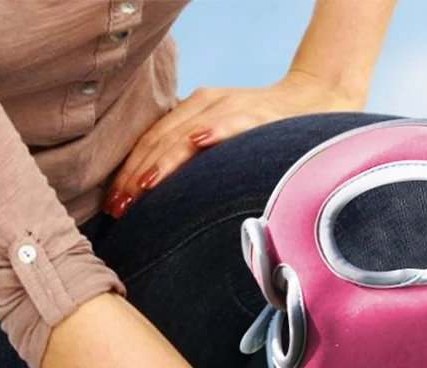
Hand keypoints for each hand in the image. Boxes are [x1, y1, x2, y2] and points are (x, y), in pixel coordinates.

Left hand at [103, 70, 360, 217]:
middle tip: (120, 207)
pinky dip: (216, 130)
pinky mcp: (259, 113)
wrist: (313, 101)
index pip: (150, 143)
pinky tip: (199, 141)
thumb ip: (192, 163)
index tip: (113, 206)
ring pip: (187, 132)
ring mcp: (230, 107)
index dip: (128, 174)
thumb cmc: (262, 134)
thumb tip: (159, 203)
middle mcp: (204, 106)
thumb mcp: (219, 145)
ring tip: (143, 186)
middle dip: (136, 175)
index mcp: (191, 114)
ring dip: (163, 160)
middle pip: (160, 140)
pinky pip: (233, 121)